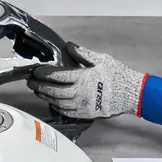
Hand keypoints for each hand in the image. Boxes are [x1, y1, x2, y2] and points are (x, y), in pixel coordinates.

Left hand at [27, 43, 148, 119]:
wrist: (131, 94)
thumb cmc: (118, 75)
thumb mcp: (102, 59)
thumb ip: (83, 54)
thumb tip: (69, 46)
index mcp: (83, 78)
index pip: (58, 76)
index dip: (44, 74)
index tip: (35, 72)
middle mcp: (80, 93)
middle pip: (54, 91)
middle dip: (40, 87)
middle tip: (31, 82)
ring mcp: (82, 106)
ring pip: (58, 103)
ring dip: (46, 97)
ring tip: (38, 91)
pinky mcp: (85, 114)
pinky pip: (67, 112)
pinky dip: (57, 108)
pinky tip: (51, 103)